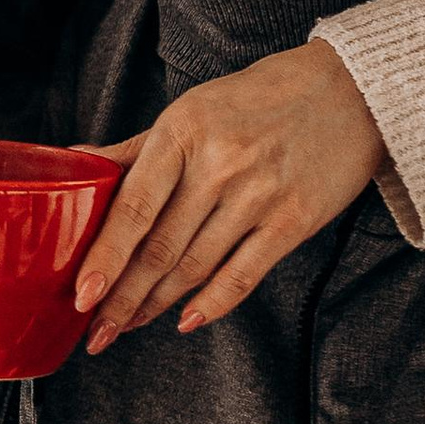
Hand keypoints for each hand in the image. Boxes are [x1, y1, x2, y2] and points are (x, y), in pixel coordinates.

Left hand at [75, 41, 383, 352]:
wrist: (348, 91)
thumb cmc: (259, 99)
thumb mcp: (192, 111)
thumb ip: (137, 149)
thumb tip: (76, 165)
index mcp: (184, 132)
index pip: (133, 207)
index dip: (105, 257)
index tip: (81, 295)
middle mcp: (220, 164)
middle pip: (160, 247)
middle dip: (121, 298)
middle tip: (95, 332)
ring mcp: (259, 194)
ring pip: (195, 266)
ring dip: (157, 305)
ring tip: (127, 326)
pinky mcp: (294, 219)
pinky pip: (244, 273)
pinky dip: (213, 303)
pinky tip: (186, 321)